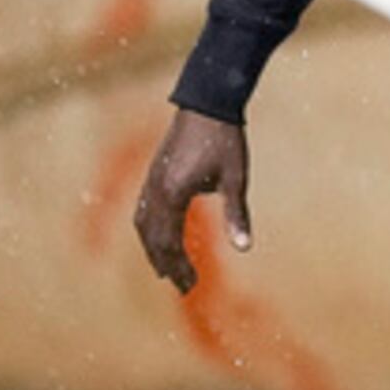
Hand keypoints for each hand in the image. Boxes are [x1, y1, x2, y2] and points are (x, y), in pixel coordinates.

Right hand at [133, 109, 251, 291]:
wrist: (207, 103)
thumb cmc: (225, 140)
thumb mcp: (236, 178)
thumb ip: (237, 215)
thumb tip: (245, 248)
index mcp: (173, 195)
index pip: (170, 243)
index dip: (180, 267)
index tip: (192, 285)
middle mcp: (155, 192)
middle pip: (153, 239)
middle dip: (167, 264)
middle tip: (184, 286)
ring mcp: (150, 182)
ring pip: (144, 226)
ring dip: (154, 249)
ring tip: (166, 269)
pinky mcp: (153, 174)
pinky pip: (144, 210)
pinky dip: (149, 230)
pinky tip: (159, 237)